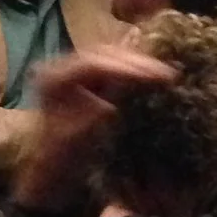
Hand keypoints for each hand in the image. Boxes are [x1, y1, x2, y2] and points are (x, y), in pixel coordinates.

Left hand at [14, 45, 181, 209]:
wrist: (51, 162)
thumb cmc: (62, 154)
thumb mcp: (80, 136)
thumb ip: (99, 112)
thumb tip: (123, 91)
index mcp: (52, 78)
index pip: (92, 64)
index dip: (124, 67)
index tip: (152, 75)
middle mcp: (59, 66)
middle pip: (102, 54)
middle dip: (136, 63)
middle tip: (165, 73)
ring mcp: (71, 67)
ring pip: (109, 55)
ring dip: (137, 63)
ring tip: (164, 73)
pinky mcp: (84, 74)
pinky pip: (111, 64)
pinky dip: (131, 68)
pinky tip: (151, 74)